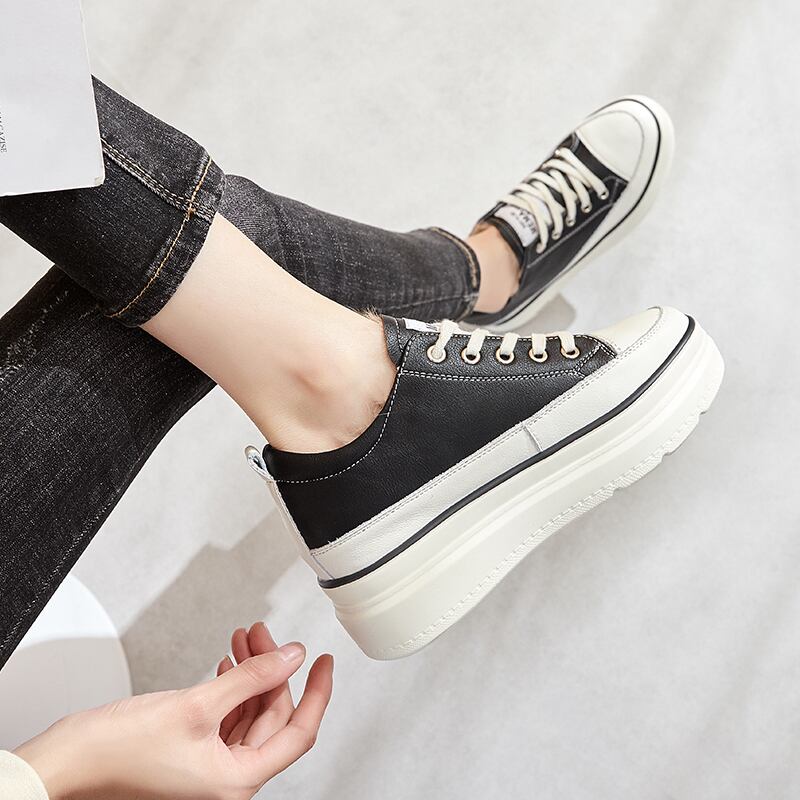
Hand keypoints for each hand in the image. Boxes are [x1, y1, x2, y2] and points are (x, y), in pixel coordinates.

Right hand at [14, 622, 332, 799]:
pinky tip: (227, 664)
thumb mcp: (197, 704)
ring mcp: (210, 767)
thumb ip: (251, 677)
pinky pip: (228, 716)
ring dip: (249, 673)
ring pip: (249, 712)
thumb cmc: (118, 750)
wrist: (69, 762)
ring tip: (244, 640)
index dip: (317, 692)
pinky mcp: (194, 752)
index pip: (298, 732)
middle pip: (270, 715)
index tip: (326, 663)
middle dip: (269, 668)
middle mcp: (228, 779)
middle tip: (263, 634)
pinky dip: (231, 686)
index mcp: (236, 780)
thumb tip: (292, 656)